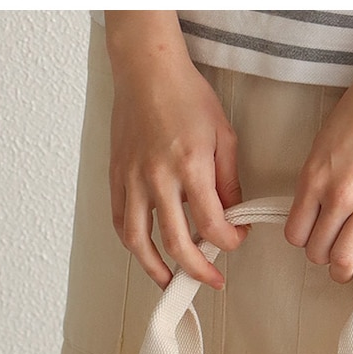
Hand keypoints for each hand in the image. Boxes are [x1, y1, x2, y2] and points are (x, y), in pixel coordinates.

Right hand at [106, 18, 247, 290]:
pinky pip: (120, 222)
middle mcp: (158, 178)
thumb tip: (230, 215)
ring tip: (171, 282)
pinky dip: (133, 245)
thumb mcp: (223, 136)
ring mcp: (132, 180)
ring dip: (156, 270)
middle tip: (213, 279)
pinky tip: (146, 253)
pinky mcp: (116, 178)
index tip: (236, 239)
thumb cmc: (186, 96)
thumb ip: (228, 181)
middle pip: (176, 243)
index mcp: (190, 166)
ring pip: (139, 242)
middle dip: (198, 269)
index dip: (229, 241)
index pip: (212, 225)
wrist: (146, 71)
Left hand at [284, 59, 352, 282]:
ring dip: (347, 269)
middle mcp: (338, 195)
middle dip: (323, 257)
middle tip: (334, 252)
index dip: (303, 241)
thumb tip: (316, 210)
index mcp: (314, 180)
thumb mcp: (322, 145)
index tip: (313, 237)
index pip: (295, 234)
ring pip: (346, 258)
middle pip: (318, 252)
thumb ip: (317, 180)